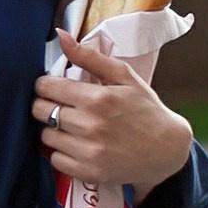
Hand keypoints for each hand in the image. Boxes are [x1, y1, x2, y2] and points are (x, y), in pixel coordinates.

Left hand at [34, 30, 194, 188]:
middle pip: (41, 111)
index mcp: (97, 98)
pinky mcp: (89, 172)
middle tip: (61, 105)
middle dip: (46, 104)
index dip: (45, 84)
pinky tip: (76, 144)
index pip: (47, 87)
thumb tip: (61, 36)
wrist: (166, 149)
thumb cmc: (145, 108)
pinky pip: (55, 159)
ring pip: (45, 135)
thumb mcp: (124, 76)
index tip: (53, 86)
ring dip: (54, 129)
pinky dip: (61, 151)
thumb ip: (89, 56)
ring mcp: (89, 152)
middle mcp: (90, 125)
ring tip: (72, 125)